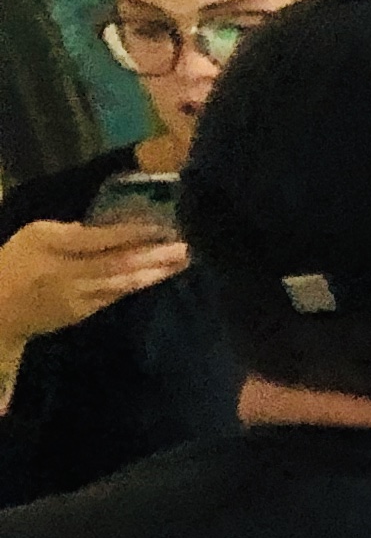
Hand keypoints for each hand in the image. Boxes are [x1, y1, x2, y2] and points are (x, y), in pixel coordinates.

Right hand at [0, 215, 187, 351]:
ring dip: (155, 272)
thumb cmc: (18, 262)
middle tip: (185, 245)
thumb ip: (70, 231)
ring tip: (184, 260)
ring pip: (121, 283)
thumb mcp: (35, 235)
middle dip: (154, 255)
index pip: (98, 239)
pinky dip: (139, 285)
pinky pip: (116, 296)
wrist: (1, 308)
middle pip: (116, 263)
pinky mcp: (84, 312)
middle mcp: (66, 271)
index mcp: (51, 245)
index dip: (131, 233)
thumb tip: (108, 227)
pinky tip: (161, 276)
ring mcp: (77, 295)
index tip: (162, 225)